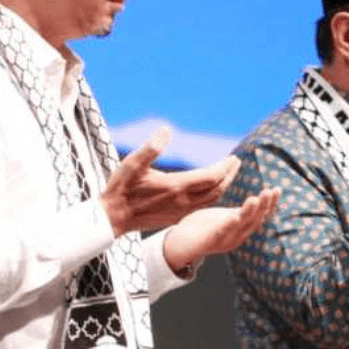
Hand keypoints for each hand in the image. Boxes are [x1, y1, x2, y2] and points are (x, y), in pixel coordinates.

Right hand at [100, 126, 238, 235]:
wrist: (112, 218)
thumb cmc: (121, 189)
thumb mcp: (132, 164)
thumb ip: (151, 147)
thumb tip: (167, 129)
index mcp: (176, 186)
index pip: (211, 176)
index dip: (224, 167)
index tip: (233, 158)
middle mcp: (183, 201)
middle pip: (217, 189)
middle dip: (229, 175)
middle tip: (235, 163)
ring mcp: (181, 211)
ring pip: (211, 200)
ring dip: (223, 186)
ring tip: (228, 174)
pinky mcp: (176, 217)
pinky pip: (203, 207)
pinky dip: (213, 197)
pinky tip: (211, 190)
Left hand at [163, 189, 279, 271]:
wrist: (181, 244)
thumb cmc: (202, 227)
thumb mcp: (224, 217)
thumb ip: (238, 212)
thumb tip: (254, 201)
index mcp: (242, 228)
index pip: (261, 215)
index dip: (270, 204)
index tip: (278, 190)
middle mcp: (238, 236)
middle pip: (256, 220)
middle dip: (265, 206)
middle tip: (272, 191)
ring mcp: (226, 240)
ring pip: (242, 225)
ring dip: (250, 213)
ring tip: (256, 198)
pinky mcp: (212, 241)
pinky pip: (222, 232)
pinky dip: (229, 225)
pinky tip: (234, 216)